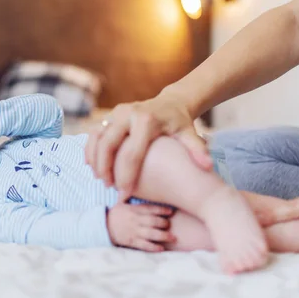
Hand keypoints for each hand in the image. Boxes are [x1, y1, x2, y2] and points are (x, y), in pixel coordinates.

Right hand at [85, 89, 212, 200]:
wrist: (171, 102)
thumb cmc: (180, 123)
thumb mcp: (190, 134)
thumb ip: (197, 150)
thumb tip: (208, 166)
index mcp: (147, 120)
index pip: (132, 153)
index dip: (127, 176)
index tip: (125, 195)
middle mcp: (128, 113)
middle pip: (109, 144)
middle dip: (106, 169)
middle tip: (108, 188)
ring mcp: (117, 112)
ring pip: (97, 137)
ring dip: (95, 160)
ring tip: (100, 179)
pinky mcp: (111, 114)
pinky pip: (95, 132)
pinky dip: (91, 149)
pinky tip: (92, 166)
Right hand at [106, 203, 175, 251]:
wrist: (103, 225)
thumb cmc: (117, 213)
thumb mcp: (125, 204)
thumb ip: (139, 203)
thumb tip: (152, 195)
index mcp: (134, 210)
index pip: (150, 209)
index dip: (162, 210)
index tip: (171, 212)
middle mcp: (135, 220)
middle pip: (152, 221)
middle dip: (164, 223)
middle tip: (170, 225)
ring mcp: (133, 231)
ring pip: (150, 233)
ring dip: (163, 236)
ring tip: (173, 238)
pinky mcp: (131, 241)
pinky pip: (144, 245)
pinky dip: (153, 247)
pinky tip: (161, 248)